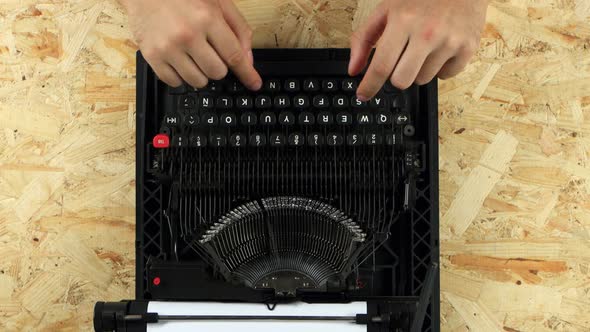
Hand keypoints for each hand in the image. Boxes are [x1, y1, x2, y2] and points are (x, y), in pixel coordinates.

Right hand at [121, 0, 261, 89]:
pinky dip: (180, 76)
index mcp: (207, 18)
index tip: (254, 84)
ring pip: (197, 81)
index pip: (234, 56)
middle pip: (217, 72)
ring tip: (193, 55)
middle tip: (211, 54)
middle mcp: (188, 35)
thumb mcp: (218, 2)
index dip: (247, 73)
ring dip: (200, 73)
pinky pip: (174, 82)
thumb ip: (238, 29)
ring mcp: (168, 47)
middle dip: (219, 67)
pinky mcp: (152, 56)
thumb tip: (247, 60)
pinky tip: (179, 60)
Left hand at [349, 0, 487, 99]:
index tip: (363, 95)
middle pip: (402, 81)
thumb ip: (364, 38)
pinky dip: (439, 67)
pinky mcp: (468, 48)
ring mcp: (450, 42)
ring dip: (418, 70)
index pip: (381, 66)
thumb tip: (354, 69)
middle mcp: (427, 33)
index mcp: (403, 21)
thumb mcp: (386, 9)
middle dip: (396, 76)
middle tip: (400, 60)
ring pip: (423, 80)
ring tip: (423, 47)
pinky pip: (445, 76)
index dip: (369, 85)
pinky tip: (439, 48)